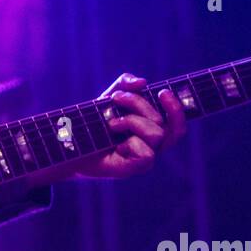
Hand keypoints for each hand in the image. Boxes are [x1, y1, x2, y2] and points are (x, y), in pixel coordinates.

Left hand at [28, 73, 186, 184]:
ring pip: (157, 133)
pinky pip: (147, 154)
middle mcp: (153, 144)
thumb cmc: (95, 121)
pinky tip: (115, 145)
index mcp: (153, 127)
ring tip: (111, 123)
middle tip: (116, 98)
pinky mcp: (135, 169)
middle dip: (138, 103)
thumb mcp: (111, 96)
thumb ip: (126, 84)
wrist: (72, 143)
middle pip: (164, 121)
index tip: (163, 92)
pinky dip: (130, 143)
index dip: (177, 108)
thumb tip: (142, 82)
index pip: (178, 122)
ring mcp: (146, 158)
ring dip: (131, 121)